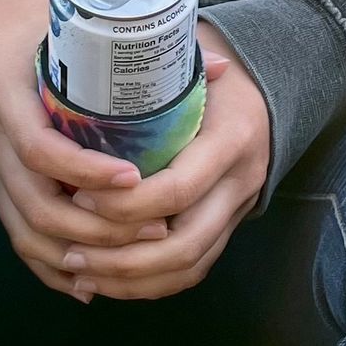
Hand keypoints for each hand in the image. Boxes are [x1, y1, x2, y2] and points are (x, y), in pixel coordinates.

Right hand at [0, 0, 170, 298]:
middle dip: (98, 229)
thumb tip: (220, 68)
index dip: (87, 174)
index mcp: (5, 94)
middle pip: (36, 205)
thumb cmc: (33, 9)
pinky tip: (88, 283)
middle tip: (154, 230)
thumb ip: (141, 42)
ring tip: (134, 256)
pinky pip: (16, 234)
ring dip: (79, 253)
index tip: (136, 179)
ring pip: (26, 230)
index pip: (41, 151)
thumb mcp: (75, 18)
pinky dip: (50, 265)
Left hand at [51, 32, 271, 303]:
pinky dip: (150, 284)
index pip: (177, 190)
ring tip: (80, 273)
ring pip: (189, 267)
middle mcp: (242, 181)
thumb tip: (84, 78)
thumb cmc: (216, 69)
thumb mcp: (191, 61)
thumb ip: (147, 74)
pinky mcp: (230, 226)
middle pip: (184, 245)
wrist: (275, 82)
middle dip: (122, 259)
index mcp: (232, 138)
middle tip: (71, 252)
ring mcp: (239, 209)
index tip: (80, 198)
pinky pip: (194, 270)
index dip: (126, 205)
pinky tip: (109, 280)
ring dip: (132, 280)